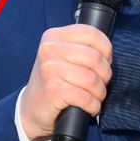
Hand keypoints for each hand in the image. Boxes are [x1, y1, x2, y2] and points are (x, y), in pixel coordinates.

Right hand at [19, 24, 112, 140]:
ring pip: (92, 79)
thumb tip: (107, 53)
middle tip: (102, 83)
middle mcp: (49, 50)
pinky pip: (85, 98)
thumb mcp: (62, 56)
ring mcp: (49, 70)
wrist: (32, 107)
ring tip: (96, 97)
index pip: (91, 33)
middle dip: (105, 74)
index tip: (106, 60)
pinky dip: (93, 105)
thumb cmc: (53, 80)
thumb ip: (81, 47)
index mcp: (54, 36)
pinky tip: (91, 107)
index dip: (106, 48)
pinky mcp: (53, 90)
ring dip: (100, 92)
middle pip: (94, 57)